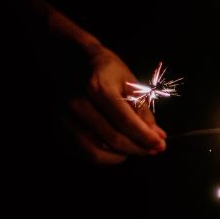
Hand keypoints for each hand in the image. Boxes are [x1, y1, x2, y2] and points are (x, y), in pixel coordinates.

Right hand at [62, 47, 167, 164]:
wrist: (73, 61)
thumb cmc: (106, 70)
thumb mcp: (129, 82)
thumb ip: (142, 110)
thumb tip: (158, 136)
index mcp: (97, 87)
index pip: (125, 121)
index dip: (145, 137)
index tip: (161, 145)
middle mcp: (77, 104)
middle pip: (113, 139)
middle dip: (138, 148)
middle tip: (154, 150)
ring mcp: (64, 119)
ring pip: (98, 152)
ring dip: (123, 155)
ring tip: (138, 149)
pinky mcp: (58, 130)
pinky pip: (85, 154)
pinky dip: (106, 157)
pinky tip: (119, 151)